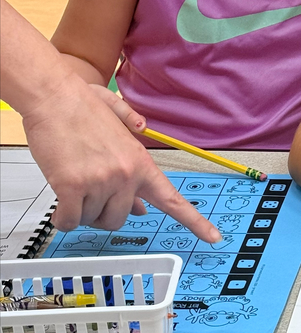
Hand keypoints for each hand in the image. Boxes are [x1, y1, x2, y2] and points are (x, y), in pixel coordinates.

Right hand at [21, 74, 220, 240]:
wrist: (53, 95)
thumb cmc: (82, 107)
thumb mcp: (120, 132)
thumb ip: (135, 165)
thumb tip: (144, 203)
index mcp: (141, 162)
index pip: (173, 199)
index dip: (195, 222)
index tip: (214, 237)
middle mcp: (126, 175)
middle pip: (119, 219)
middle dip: (102, 212)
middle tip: (89, 190)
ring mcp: (100, 181)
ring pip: (91, 220)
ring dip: (80, 209)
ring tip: (74, 179)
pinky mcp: (72, 186)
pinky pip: (69, 220)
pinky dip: (63, 217)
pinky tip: (61, 201)